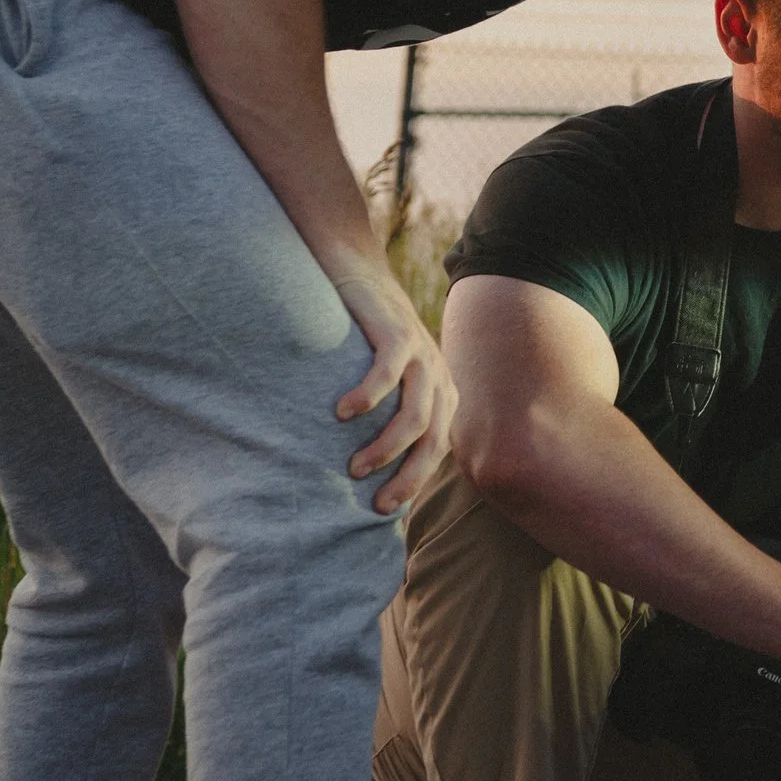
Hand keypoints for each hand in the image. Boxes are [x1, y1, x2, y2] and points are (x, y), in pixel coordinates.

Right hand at [330, 270, 456, 514]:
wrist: (356, 271)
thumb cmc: (362, 336)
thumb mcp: (384, 378)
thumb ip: (382, 414)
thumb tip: (360, 470)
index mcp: (438, 390)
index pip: (437, 446)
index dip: (415, 480)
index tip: (384, 509)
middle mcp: (436, 374)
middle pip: (433, 436)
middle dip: (408, 475)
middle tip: (375, 503)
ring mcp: (420, 352)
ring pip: (415, 411)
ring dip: (386, 445)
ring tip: (354, 468)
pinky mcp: (395, 330)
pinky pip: (389, 369)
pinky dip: (369, 395)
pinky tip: (342, 412)